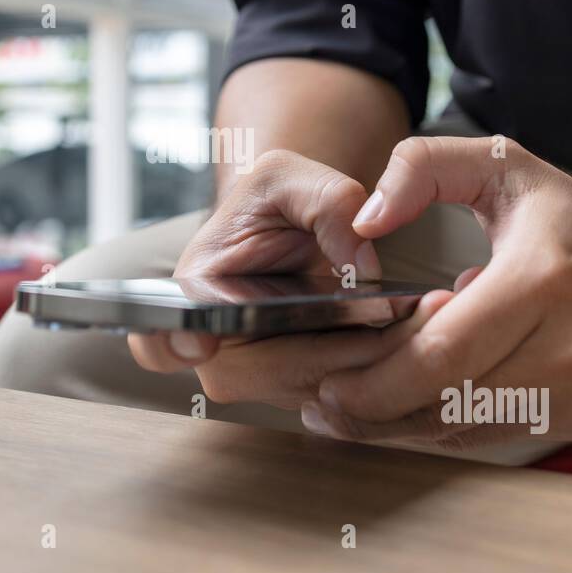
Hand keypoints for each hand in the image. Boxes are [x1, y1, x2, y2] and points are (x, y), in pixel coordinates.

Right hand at [126, 150, 414, 409]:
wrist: (290, 229)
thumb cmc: (274, 202)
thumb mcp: (291, 177)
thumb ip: (326, 201)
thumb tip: (357, 263)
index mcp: (195, 297)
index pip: (156, 340)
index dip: (170, 344)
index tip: (200, 341)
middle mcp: (220, 352)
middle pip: (277, 372)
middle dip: (341, 347)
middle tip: (398, 312)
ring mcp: (263, 379)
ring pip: (322, 390)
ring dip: (373, 360)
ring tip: (415, 316)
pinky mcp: (306, 389)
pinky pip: (350, 395)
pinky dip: (384, 367)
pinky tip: (412, 330)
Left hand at [305, 136, 571, 449]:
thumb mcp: (506, 167)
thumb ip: (424, 168)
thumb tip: (365, 220)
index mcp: (544, 280)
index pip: (442, 351)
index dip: (378, 376)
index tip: (330, 376)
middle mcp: (571, 347)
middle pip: (448, 401)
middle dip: (376, 409)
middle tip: (326, 401)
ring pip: (469, 431)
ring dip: (402, 427)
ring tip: (352, 411)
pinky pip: (498, 438)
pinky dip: (447, 429)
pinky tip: (410, 412)